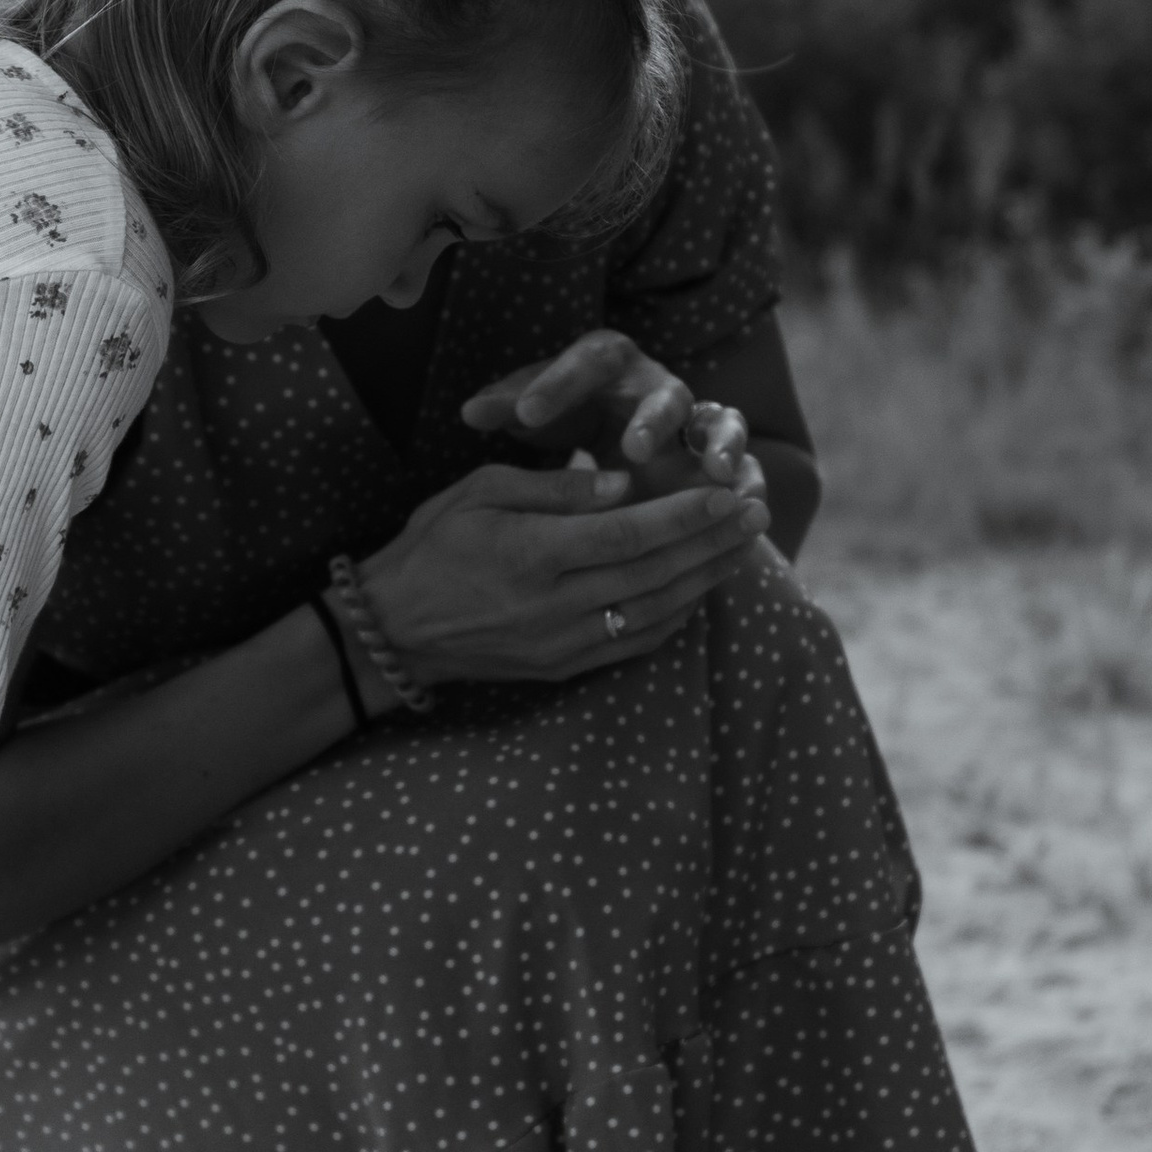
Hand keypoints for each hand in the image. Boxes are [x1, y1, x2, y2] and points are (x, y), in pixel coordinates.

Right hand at [353, 455, 769, 689]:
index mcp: (530, 555)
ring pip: (654, 612)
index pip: (628, 535)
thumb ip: (552, 485)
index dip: (686, 516)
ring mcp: (561, 644)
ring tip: (742, 549)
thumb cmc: (433, 545)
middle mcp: (552, 607)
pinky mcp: (563, 668)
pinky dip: (675, 617)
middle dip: (713, 544)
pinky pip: (635, 644)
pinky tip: (699, 590)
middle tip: (758, 514)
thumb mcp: (479, 492)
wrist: (393, 630)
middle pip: (654, 574)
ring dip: (705, 580)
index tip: (729, 494)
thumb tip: (620, 484)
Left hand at [462, 328, 751, 496]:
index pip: (585, 361)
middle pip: (664, 393)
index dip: (557, 385)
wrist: (618, 437)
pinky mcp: (725, 458)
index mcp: (609, 362)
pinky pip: (751, 464)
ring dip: (722, 446)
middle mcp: (659, 386)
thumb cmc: (567, 415)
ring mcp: (699, 422)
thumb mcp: (533, 409)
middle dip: (653, 420)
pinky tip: (749, 506)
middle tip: (633, 449)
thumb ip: (507, 405)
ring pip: (720, 424)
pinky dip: (754, 482)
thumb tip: (469, 412)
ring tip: (716, 474)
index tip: (525, 415)